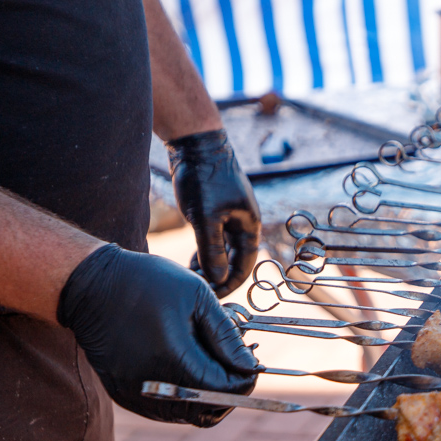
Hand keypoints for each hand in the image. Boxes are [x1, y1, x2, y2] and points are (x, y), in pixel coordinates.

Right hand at [57, 244, 259, 425]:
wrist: (90, 284)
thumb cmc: (147, 283)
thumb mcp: (198, 297)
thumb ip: (226, 336)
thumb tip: (250, 366)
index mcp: (175, 360)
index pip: (226, 390)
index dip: (246, 378)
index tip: (252, 360)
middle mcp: (153, 385)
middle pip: (209, 409)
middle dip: (230, 388)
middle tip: (233, 359)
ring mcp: (135, 394)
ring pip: (187, 414)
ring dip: (207, 394)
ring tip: (208, 359)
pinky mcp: (123, 394)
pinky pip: (164, 408)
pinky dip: (184, 395)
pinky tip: (186, 366)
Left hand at [167, 129, 260, 296]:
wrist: (196, 143)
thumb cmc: (204, 178)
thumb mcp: (206, 218)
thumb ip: (211, 250)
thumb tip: (217, 279)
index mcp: (249, 226)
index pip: (244, 265)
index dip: (230, 284)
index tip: (212, 298)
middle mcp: (243, 223)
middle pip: (235, 260)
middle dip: (219, 277)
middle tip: (198, 291)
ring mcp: (230, 216)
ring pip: (223, 250)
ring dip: (210, 265)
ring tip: (192, 278)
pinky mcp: (216, 209)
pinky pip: (215, 238)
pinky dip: (205, 251)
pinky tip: (191, 260)